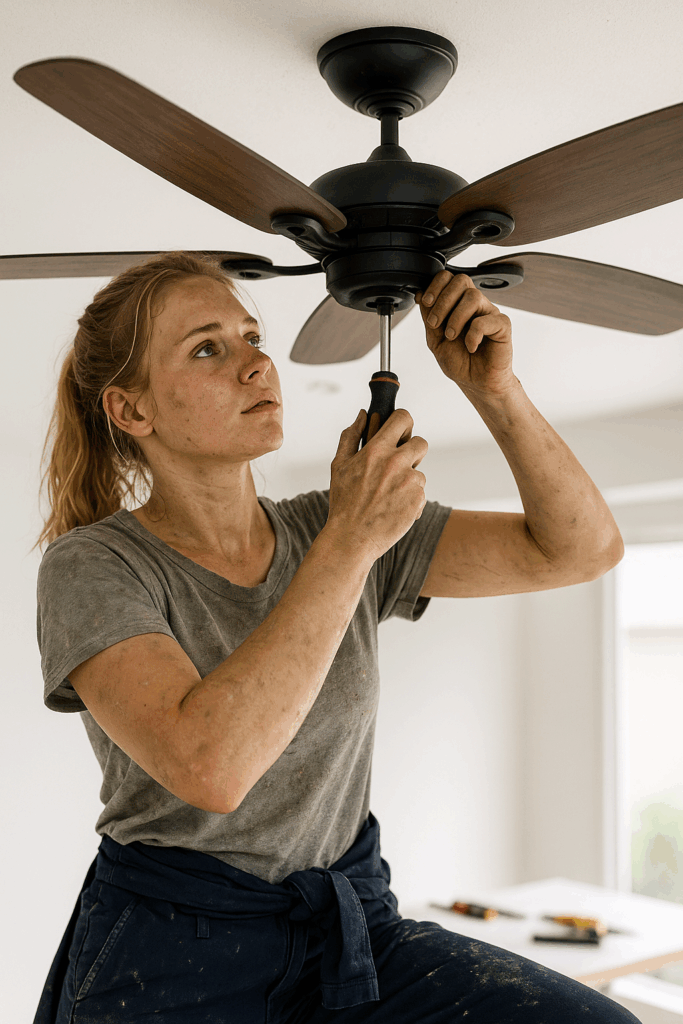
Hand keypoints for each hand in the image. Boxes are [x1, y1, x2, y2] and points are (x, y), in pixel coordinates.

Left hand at [415, 270, 516, 396]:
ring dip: (456, 318)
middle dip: (443, 300)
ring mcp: (489, 313)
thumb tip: (420, 296)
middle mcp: (475, 305)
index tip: (426, 302)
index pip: (449, 279)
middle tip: (435, 323)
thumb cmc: (460, 362)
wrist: (476, 383)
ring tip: (451, 336)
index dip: (435, 286)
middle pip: (461, 281)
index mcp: (458, 304)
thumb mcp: (435, 340)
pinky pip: (487, 320)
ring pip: (473, 297)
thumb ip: (428, 318)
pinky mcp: (502, 326)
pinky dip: (474, 334)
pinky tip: (471, 347)